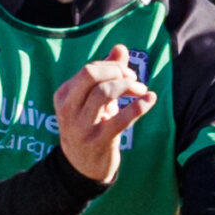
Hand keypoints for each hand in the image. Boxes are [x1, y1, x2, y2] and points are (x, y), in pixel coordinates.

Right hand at [51, 45, 151, 183]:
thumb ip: (106, 72)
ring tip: (141, 91)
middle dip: (117, 71)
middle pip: (91, 74)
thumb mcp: (93, 99)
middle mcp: (68, 109)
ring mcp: (81, 126)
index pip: (89, 69)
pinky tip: (150, 100)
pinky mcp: (98, 141)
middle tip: (133, 79)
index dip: (113, 66)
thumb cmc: (90, 125)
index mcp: (64, 95)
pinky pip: (121, 119)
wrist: (82, 166)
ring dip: (128, 86)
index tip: (127, 74)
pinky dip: (139, 107)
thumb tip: (119, 48)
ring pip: (104, 92)